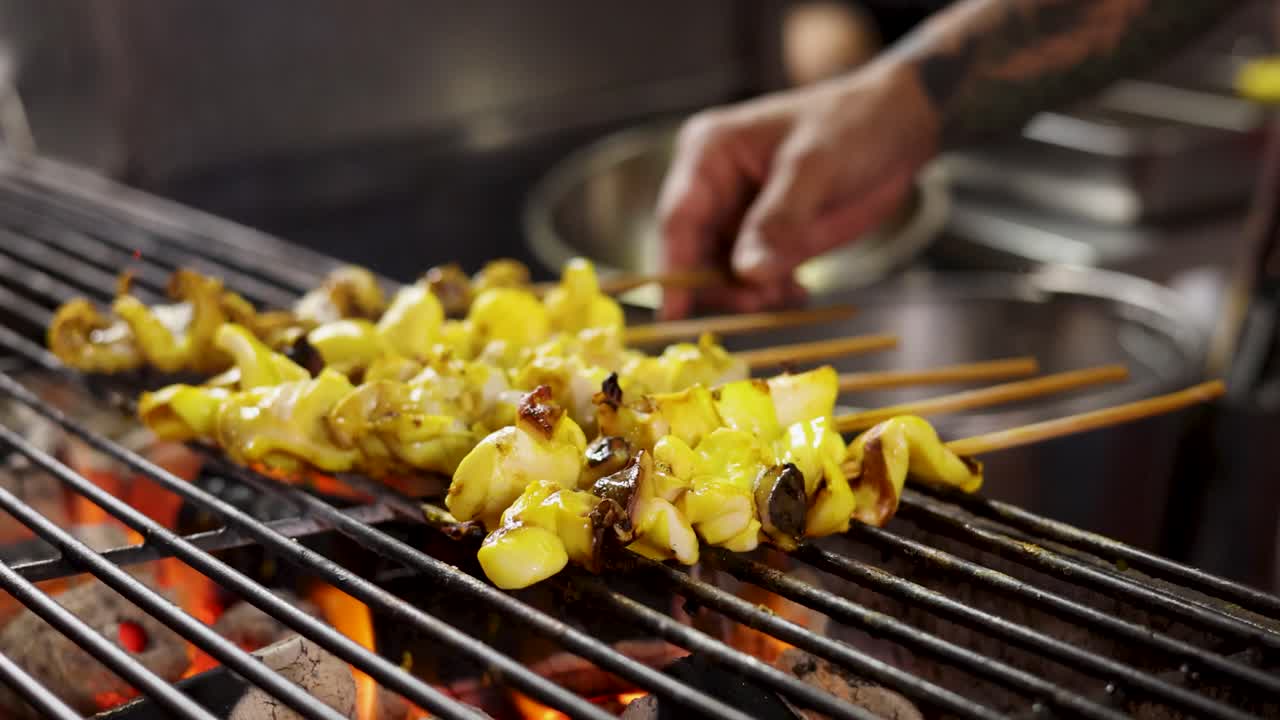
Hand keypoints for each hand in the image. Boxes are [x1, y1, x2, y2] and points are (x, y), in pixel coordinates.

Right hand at [657, 60, 939, 318]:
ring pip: (722, 273)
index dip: (674, 270)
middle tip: (761, 303)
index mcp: (709, 153)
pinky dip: (772, 292)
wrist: (899, 127)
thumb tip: (748, 274)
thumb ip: (779, 221)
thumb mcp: (815, 168)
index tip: (674, 316)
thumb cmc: (854, 126)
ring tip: (788, 290)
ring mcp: (739, 215)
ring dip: (749, 294)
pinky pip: (754, 279)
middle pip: (694, 254)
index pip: (679, 219)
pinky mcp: (766, 237)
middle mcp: (714, 186)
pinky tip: (799, 289)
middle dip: (722, 287)